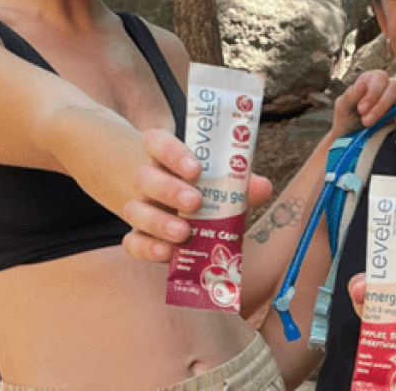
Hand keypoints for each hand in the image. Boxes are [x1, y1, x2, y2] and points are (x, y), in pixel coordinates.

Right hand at [121, 128, 272, 261]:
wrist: (191, 215)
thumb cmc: (211, 191)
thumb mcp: (227, 184)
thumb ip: (243, 183)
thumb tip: (263, 187)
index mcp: (166, 157)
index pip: (156, 142)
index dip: (172, 152)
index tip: (196, 169)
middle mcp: (148, 179)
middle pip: (145, 177)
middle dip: (170, 190)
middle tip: (195, 202)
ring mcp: (140, 208)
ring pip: (135, 210)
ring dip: (160, 222)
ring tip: (185, 232)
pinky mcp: (139, 236)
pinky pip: (132, 242)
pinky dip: (148, 248)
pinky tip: (169, 253)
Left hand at [332, 70, 395, 138]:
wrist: (352, 138)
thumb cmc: (347, 118)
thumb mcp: (342, 107)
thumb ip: (350, 95)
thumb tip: (362, 85)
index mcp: (372, 79)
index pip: (380, 77)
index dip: (373, 92)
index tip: (361, 110)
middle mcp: (388, 85)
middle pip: (394, 86)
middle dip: (381, 105)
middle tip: (366, 121)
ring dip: (395, 108)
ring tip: (381, 123)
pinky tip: (395, 122)